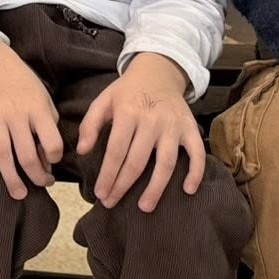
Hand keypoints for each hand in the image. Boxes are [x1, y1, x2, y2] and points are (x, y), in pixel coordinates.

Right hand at [0, 36, 63, 199]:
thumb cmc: (25, 88)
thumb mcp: (45, 102)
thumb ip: (48, 129)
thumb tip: (46, 162)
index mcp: (37, 110)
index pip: (52, 142)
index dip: (55, 158)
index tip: (52, 164)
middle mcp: (16, 113)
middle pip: (26, 154)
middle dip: (36, 177)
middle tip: (39, 186)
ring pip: (1, 153)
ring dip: (11, 177)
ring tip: (18, 194)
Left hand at [79, 53, 204, 212]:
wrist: (159, 71)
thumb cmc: (127, 91)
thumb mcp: (104, 100)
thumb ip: (90, 124)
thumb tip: (81, 151)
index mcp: (128, 113)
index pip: (116, 150)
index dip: (107, 174)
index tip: (100, 193)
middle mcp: (152, 121)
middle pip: (137, 161)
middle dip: (123, 185)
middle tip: (111, 203)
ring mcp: (173, 126)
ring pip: (166, 162)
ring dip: (156, 187)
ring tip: (145, 207)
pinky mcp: (190, 129)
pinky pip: (197, 153)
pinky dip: (196, 172)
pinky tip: (188, 190)